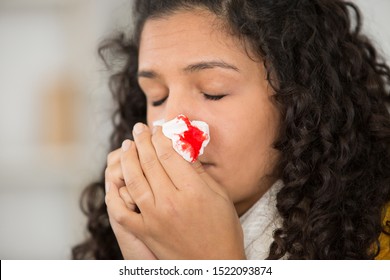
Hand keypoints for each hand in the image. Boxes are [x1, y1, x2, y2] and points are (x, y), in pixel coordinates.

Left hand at [106, 123, 245, 258]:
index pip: (169, 153)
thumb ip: (200, 171)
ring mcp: (154, 217)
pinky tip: (115, 181)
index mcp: (193, 191)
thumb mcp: (220, 196)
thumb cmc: (223, 230)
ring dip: (127, 159)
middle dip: (142, 140)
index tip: (157, 127)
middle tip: (138, 129)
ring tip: (127, 146)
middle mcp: (170, 201)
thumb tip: (184, 148)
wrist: (213, 266)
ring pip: (133, 180)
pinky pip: (122, 211)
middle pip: (149, 162)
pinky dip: (115, 195)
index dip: (161, 136)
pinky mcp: (144, 232)